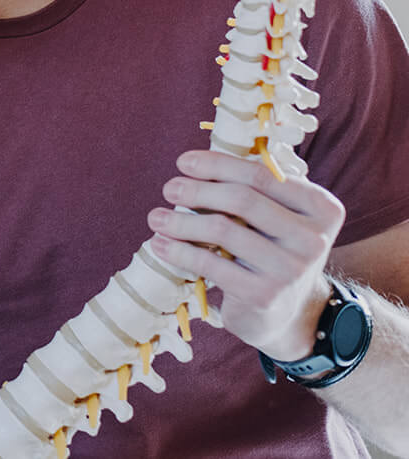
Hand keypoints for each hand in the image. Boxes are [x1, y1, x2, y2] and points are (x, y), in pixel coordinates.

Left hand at [146, 150, 343, 359]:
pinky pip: (211, 264)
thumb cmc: (272, 252)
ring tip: (156, 218)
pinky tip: (160, 244)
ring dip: (180, 220)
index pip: (262, 175)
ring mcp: (291, 269)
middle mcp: (313, 238)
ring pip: (222, 229)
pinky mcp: (265, 296)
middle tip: (169, 188)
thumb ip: (254, 191)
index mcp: (320, 208)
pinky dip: (179, 250)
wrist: (289, 315)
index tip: (184, 162)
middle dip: (197, 190)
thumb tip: (196, 163)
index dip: (218, 165)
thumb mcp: (278, 219)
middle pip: (242, 199)